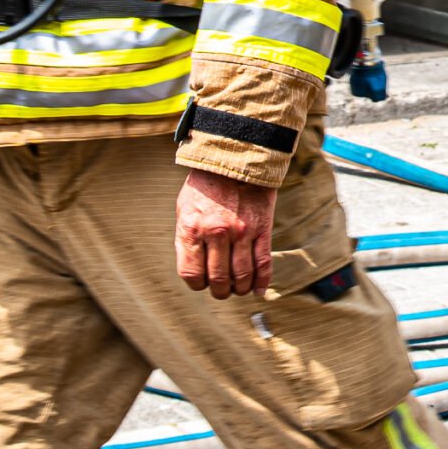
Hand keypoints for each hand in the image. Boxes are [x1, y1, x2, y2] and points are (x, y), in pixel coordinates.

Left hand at [176, 169, 277, 299]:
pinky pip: (263, 263)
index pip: (192, 274)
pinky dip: (261, 281)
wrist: (237, 158)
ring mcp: (241, 232)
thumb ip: (187, 239)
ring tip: (238, 288)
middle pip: (218, 279)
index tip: (202, 282)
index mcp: (192, 228)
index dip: (197, 284)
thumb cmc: (206, 185)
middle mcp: (216, 233)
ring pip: (242, 275)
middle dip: (219, 290)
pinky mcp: (262, 229)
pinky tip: (257, 290)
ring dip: (239, 289)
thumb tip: (195, 268)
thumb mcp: (184, 209)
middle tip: (222, 290)